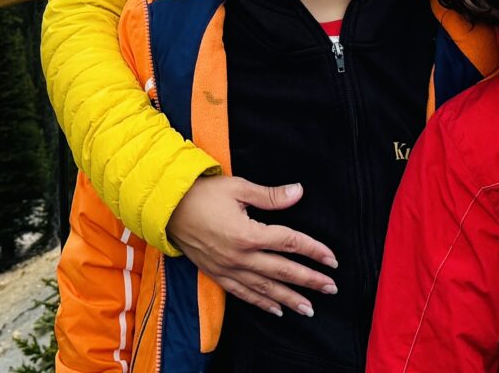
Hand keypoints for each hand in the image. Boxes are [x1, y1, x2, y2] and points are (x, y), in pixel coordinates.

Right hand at [164, 175, 339, 317]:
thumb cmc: (203, 193)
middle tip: (331, 288)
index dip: (314, 251)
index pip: (289, 243)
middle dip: (309, 280)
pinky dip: (261, 304)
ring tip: (310, 308)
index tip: (332, 259)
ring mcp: (228, 269)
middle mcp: (240, 257)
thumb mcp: (238, 188)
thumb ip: (270, 195)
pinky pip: (243, 294)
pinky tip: (276, 311)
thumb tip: (299, 192)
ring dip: (289, 299)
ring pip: (265, 289)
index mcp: (248, 233)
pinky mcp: (217, 274)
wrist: (167, 208)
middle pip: (283, 271)